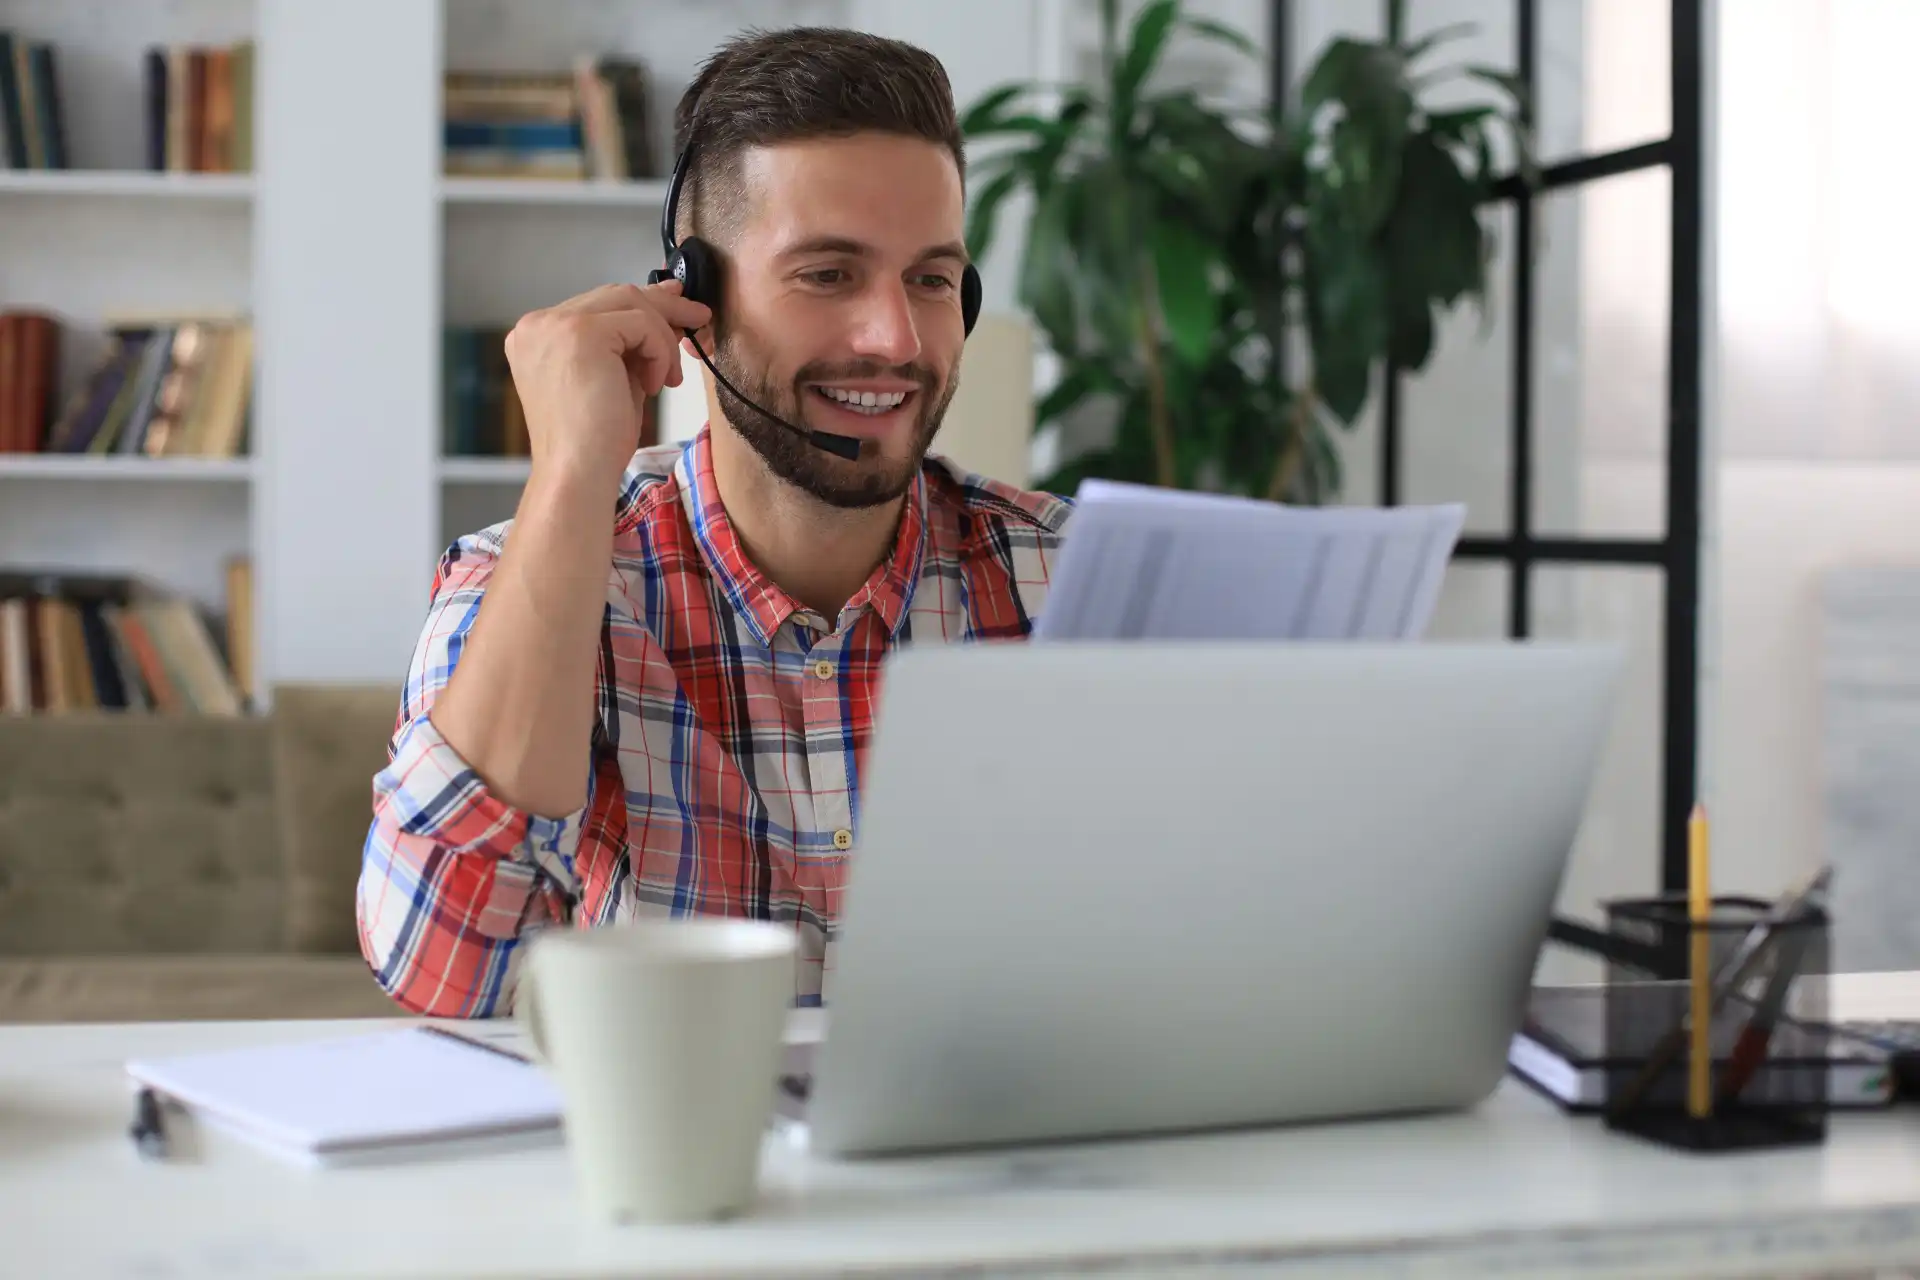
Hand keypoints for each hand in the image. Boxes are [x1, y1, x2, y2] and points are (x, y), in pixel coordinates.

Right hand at [503, 280, 711, 480]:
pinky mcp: (579, 332)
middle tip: (697, 317)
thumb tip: (669, 299)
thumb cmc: (596, 441)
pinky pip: (641, 323)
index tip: (676, 306)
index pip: (597, 304)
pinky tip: (656, 385)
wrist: (579, 475)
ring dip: (663, 338)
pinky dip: (660, 351)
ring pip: (630, 302)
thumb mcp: (614, 377)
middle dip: (662, 307)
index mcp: (537, 336)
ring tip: (670, 377)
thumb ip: (632, 342)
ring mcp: (553, 325)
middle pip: (613, 295)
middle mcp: (537, 325)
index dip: (641, 305)